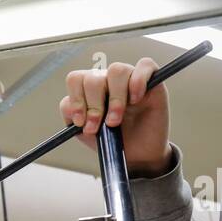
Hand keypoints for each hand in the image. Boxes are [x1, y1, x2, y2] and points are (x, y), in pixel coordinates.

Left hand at [60, 57, 171, 176]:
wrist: (137, 155)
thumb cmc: (111, 141)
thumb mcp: (85, 132)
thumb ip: (72, 116)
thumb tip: (69, 105)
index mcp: (88, 89)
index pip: (76, 80)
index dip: (76, 100)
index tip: (80, 122)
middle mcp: (108, 80)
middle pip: (93, 77)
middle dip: (94, 105)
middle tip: (99, 126)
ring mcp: (129, 78)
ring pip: (116, 70)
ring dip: (115, 98)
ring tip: (115, 120)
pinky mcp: (152, 80)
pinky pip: (145, 65)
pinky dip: (138, 81)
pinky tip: (136, 99)